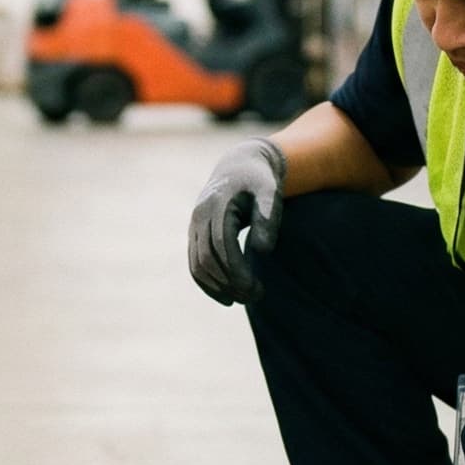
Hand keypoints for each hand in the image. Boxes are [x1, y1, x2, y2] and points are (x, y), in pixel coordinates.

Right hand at [186, 139, 286, 305]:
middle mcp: (200, 215)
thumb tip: (263, 251)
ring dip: (217, 287)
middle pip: (207, 258)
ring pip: (197, 264)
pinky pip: (195, 263)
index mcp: (217, 203)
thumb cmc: (259, 180)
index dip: (236, 269)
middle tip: (254, 297)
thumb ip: (268, 217)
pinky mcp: (194, 234)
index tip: (255, 288)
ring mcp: (193, 225)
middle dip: (229, 282)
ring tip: (243, 299)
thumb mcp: (270, 191)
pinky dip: (207, 283)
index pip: (222, 244)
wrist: (239, 165)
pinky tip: (226, 295)